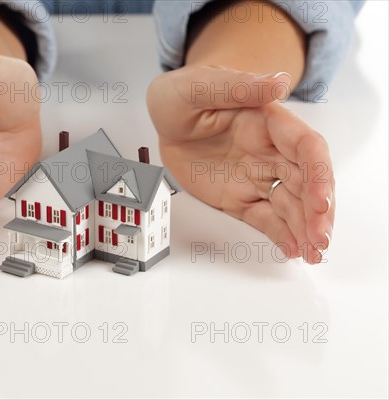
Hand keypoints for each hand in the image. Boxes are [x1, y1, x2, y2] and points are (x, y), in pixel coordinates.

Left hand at [147, 66, 334, 263]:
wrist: (165, 120)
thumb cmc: (183, 96)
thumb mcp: (198, 86)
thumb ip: (238, 87)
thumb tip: (278, 81)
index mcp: (268, 121)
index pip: (306, 147)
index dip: (319, 174)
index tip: (320, 200)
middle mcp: (270, 151)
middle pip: (306, 182)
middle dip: (318, 212)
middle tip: (320, 239)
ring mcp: (257, 176)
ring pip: (290, 204)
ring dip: (305, 228)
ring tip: (313, 253)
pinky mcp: (240, 197)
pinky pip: (264, 218)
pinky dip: (280, 234)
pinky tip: (293, 250)